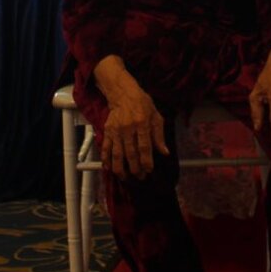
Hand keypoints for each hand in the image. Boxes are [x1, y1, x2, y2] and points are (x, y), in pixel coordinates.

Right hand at [94, 58, 167, 177]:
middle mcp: (128, 128)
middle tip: (139, 177)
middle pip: (130, 153)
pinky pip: (105, 148)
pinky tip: (109, 169)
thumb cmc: (143, 104)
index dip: (146, 161)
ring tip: (125, 178)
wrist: (123, 93)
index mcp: (142, 123)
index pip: (144, 146)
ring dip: (120, 168)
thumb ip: (159, 135)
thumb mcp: (156, 116)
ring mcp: (116, 130)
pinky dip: (106, 160)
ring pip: (117, 153)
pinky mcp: (107, 131)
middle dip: (135, 168)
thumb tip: (164, 152)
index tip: (149, 170)